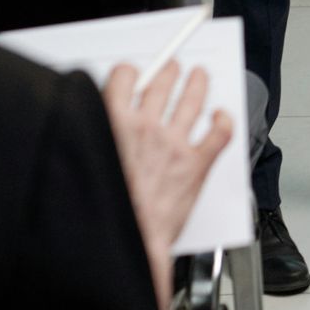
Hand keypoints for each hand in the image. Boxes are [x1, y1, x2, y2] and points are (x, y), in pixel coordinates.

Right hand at [103, 62, 234, 309]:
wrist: (126, 242)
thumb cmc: (105, 209)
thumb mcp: (85, 162)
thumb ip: (94, 137)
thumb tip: (94, 126)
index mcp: (114, 124)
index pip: (124, 79)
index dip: (129, 73)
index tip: (132, 73)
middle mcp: (147, 128)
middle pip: (162, 84)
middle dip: (169, 71)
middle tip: (173, 68)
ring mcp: (174, 144)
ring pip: (192, 101)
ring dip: (198, 84)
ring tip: (200, 77)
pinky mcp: (196, 165)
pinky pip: (219, 135)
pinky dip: (224, 122)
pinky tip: (222, 117)